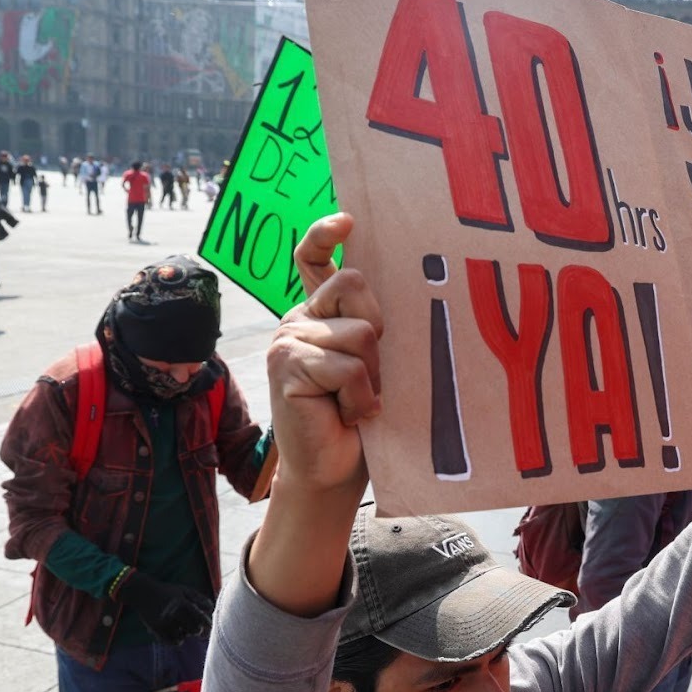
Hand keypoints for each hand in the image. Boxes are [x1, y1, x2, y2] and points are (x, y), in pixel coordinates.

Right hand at [116, 574, 212, 643]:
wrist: (143, 593)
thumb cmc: (168, 592)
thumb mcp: (185, 590)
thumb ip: (201, 599)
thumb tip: (213, 610)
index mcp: (183, 603)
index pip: (201, 619)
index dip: (208, 625)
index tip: (209, 627)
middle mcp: (173, 614)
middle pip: (194, 631)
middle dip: (198, 630)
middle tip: (197, 629)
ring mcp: (164, 623)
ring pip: (183, 638)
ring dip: (185, 634)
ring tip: (182, 627)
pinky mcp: (156, 630)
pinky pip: (172, 642)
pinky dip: (176, 640)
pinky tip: (176, 632)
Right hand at [268, 213, 383, 492]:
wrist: (334, 471)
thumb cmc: (364, 417)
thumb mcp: (375, 364)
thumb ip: (375, 328)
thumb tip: (405, 292)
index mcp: (320, 313)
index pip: (312, 258)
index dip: (325, 233)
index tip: (348, 221)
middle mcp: (299, 319)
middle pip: (355, 286)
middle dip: (378, 331)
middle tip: (372, 374)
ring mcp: (287, 341)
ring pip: (360, 332)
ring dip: (373, 375)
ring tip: (358, 401)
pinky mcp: (287, 368)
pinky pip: (347, 367)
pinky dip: (361, 397)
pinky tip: (350, 415)